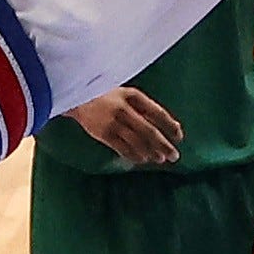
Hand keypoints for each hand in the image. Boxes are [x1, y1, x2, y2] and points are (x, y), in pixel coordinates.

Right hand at [61, 87, 183, 164]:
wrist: (74, 95)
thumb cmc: (102, 94)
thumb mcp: (123, 93)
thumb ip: (139, 107)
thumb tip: (160, 124)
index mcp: (131, 95)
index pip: (156, 112)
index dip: (169, 125)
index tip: (179, 135)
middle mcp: (124, 109)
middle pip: (149, 130)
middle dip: (163, 144)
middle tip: (174, 156)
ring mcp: (112, 122)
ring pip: (137, 141)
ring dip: (151, 152)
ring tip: (160, 159)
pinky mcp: (102, 133)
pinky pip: (121, 147)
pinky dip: (133, 155)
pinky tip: (141, 159)